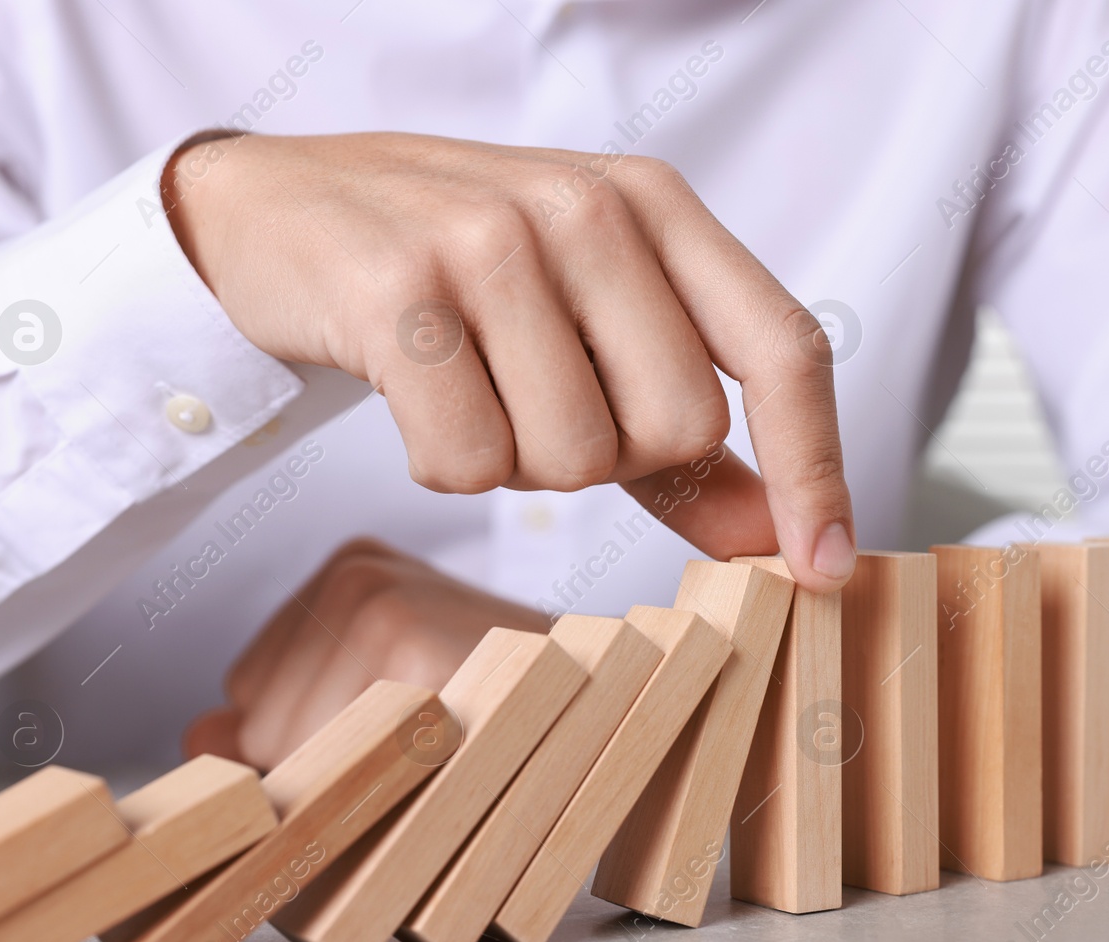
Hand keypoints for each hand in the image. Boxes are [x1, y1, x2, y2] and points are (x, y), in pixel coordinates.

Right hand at [163, 132, 855, 590]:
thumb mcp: (588, 324)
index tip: (824, 567)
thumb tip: (774, 540)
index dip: (814, 468)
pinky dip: (442, 465)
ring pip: (571, 459)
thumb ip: (685, 441)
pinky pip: (467, 464)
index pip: (783, 349)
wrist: (283, 208)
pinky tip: (414, 399)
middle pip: (676, 429)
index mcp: (656, 206)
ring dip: (516, 461)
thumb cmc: (458, 275)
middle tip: (536, 403)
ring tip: (469, 388)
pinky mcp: (400, 293)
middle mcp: (588, 208)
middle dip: (610, 459)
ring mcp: (491, 242)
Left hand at [182, 539, 548, 769]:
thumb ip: (284, 715)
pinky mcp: (403, 643)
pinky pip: (325, 753)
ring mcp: (375, 603)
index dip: (303, 749)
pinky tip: (434, 752)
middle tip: (417, 748)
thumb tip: (197, 736)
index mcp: (350, 570)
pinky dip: (368, 781)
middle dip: (316, 763)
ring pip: (282, 746)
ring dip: (347, 777)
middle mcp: (353, 576)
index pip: (250, 694)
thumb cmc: (505, 709)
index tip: (381, 747)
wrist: (612, 699)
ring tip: (435, 747)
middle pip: (256, 720)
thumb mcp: (393, 692)